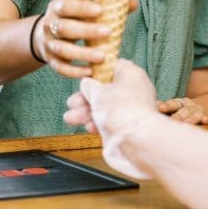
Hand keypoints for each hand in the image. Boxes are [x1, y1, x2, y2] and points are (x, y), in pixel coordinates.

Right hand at [34, 0, 111, 77]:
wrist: (46, 35)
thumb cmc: (72, 19)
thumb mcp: (82, 9)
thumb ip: (106, 7)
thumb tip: (133, 4)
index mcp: (56, 7)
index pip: (66, 6)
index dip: (82, 8)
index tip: (101, 10)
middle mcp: (49, 25)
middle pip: (64, 28)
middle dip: (86, 31)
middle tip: (108, 32)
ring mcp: (48, 44)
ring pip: (62, 49)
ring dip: (83, 54)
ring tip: (102, 56)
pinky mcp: (50, 60)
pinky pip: (60, 67)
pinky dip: (74, 71)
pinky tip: (90, 70)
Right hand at [63, 59, 160, 178]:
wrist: (137, 141)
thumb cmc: (121, 111)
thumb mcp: (97, 93)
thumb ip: (89, 86)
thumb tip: (87, 83)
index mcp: (130, 74)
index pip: (112, 67)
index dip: (95, 73)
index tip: (83, 79)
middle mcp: (133, 89)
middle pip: (105, 89)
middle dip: (86, 98)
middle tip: (72, 103)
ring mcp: (131, 108)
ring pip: (105, 107)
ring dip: (87, 112)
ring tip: (71, 118)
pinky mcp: (127, 125)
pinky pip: (109, 121)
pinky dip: (97, 123)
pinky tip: (87, 127)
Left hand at [157, 97, 207, 124]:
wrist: (196, 110)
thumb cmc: (177, 113)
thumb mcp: (170, 110)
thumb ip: (162, 109)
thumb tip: (149, 108)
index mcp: (178, 103)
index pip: (172, 103)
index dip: (166, 105)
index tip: (160, 108)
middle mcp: (188, 105)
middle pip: (183, 109)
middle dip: (178, 115)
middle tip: (174, 120)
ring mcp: (198, 111)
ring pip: (194, 114)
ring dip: (191, 118)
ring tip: (186, 123)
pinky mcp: (205, 117)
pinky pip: (207, 117)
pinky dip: (207, 119)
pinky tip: (207, 120)